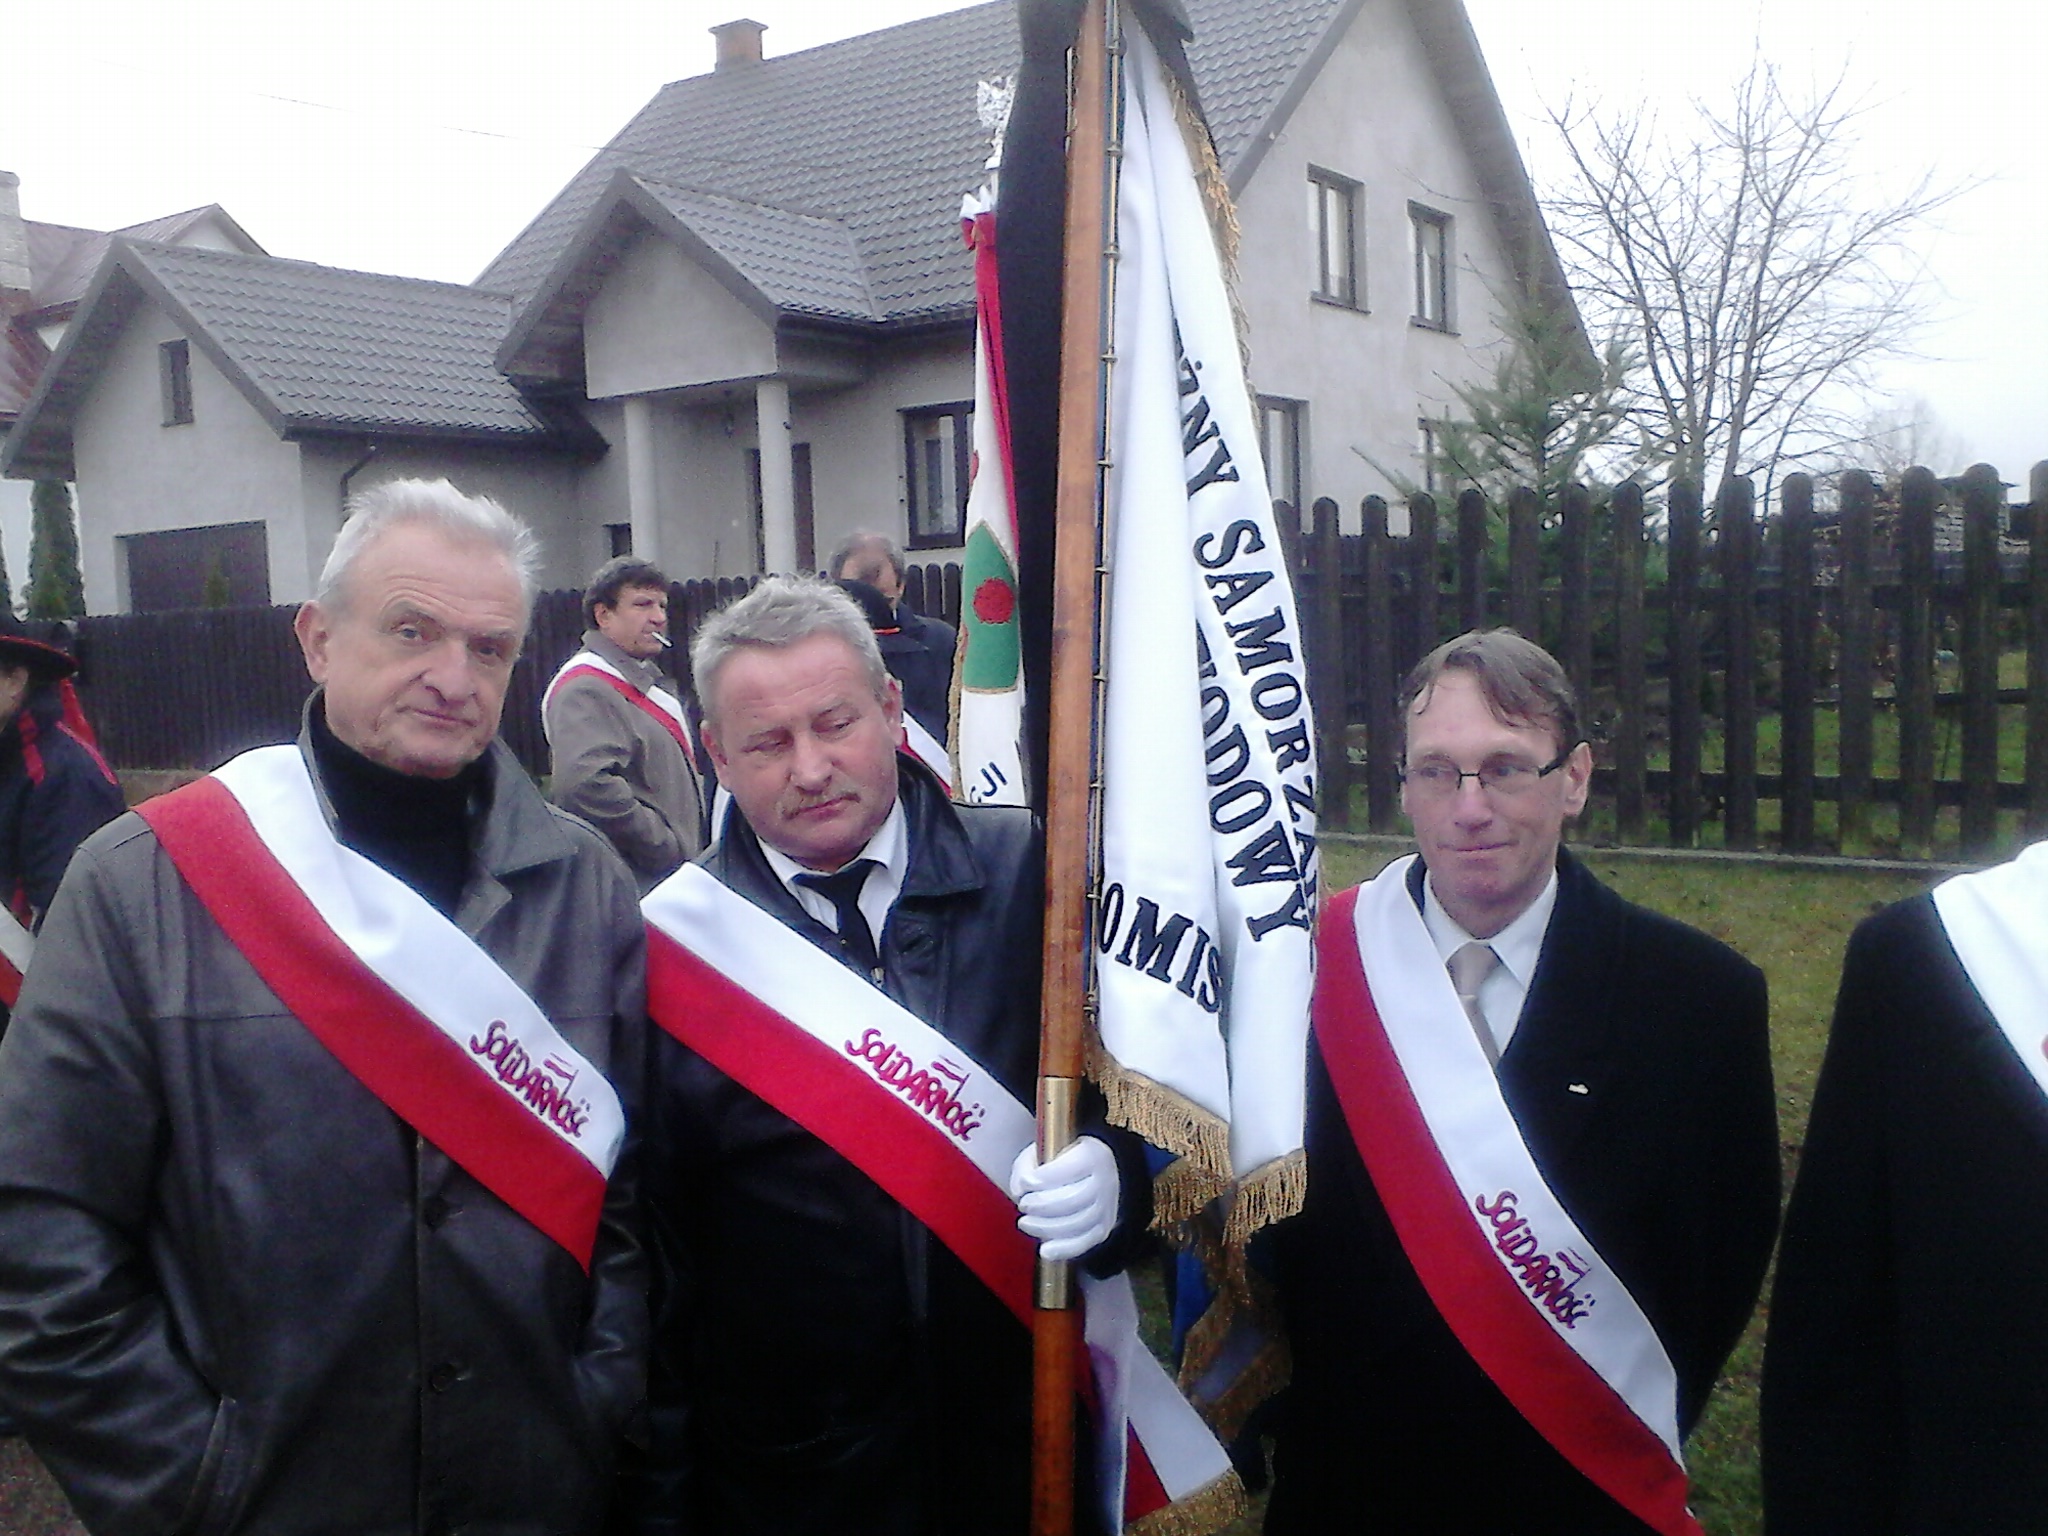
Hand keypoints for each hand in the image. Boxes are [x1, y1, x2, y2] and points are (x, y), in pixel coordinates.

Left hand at [1008, 1136, 1119, 1263]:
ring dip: (1046, 1227)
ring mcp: (1107, 1206)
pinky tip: (1045, 1250)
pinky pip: (1084, 1243)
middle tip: (1024, 1204)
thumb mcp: (1041, 1152)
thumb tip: (1019, 1190)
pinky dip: (1063, 1249)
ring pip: (1078, 1223)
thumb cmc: (1061, 1161)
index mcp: (1093, 1155)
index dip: (1041, 1179)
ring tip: (1027, 1222)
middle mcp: (1105, 1180)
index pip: (1068, 1169)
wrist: (1088, 1172)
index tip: (1025, 1183)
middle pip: (1073, 1199)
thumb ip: (1025, 1167)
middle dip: (1041, 1205)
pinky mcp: (1103, 1227)